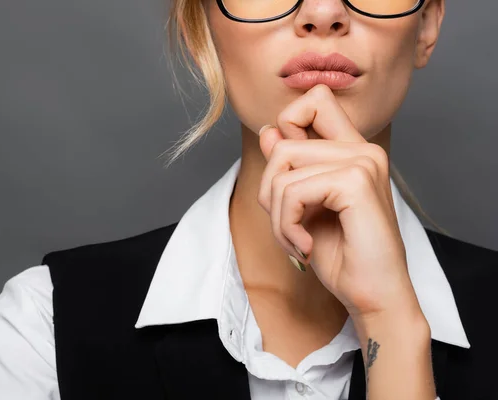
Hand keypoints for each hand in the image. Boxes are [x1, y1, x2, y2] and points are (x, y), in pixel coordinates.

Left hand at [257, 84, 420, 319]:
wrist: (372, 296)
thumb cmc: (341, 255)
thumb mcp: (303, 207)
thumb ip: (289, 169)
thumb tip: (268, 131)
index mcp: (351, 151)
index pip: (314, 100)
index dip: (286, 126)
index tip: (287, 176)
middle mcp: (361, 149)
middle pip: (282, 142)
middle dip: (270, 191)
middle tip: (288, 227)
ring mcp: (362, 162)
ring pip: (282, 168)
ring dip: (278, 216)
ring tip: (296, 242)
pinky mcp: (356, 182)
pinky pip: (293, 190)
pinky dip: (287, 225)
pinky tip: (305, 248)